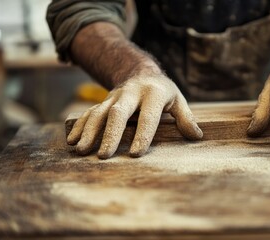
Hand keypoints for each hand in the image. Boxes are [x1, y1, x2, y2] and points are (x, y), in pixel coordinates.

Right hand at [67, 73, 202, 158]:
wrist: (141, 73)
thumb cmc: (163, 93)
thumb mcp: (178, 100)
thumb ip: (185, 118)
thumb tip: (196, 136)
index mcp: (154, 93)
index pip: (148, 116)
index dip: (142, 134)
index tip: (135, 154)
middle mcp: (131, 93)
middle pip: (118, 113)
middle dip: (110, 134)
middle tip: (104, 156)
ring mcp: (114, 96)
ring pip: (99, 112)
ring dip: (89, 131)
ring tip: (82, 151)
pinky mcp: (103, 101)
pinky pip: (88, 113)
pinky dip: (80, 126)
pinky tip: (73, 141)